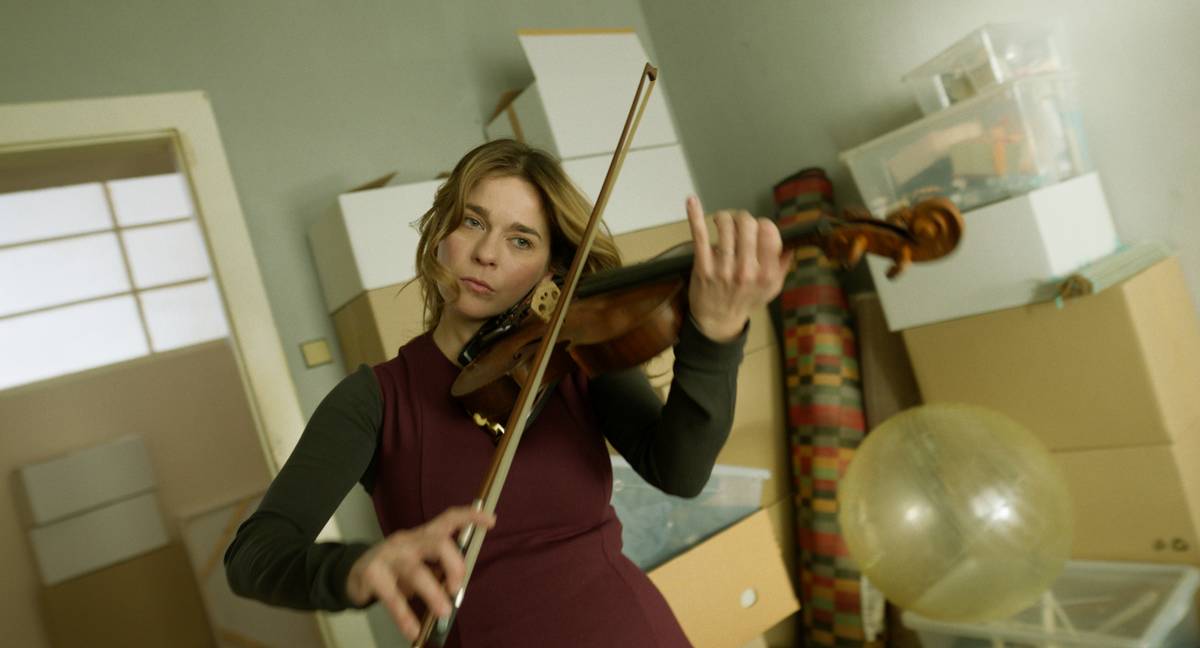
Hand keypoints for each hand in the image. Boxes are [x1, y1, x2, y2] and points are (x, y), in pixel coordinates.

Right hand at [345, 506, 495, 640]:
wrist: (352, 572)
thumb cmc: (396, 568)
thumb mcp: (419, 563)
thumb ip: (438, 569)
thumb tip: (457, 588)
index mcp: (423, 536)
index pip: (448, 518)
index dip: (470, 516)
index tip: (491, 520)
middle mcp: (407, 541)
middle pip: (436, 542)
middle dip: (453, 564)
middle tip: (458, 587)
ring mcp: (389, 555)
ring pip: (416, 571)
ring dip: (433, 593)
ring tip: (444, 612)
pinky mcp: (372, 574)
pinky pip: (392, 597)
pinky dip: (404, 616)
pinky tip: (413, 630)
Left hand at [685, 196, 791, 341]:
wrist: (718, 320)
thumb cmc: (745, 300)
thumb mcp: (772, 288)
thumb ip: (782, 266)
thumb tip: (790, 244)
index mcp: (766, 273)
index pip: (769, 231)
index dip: (762, 224)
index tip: (756, 229)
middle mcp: (747, 270)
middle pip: (747, 224)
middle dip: (742, 218)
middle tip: (737, 225)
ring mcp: (724, 268)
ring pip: (726, 225)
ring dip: (724, 218)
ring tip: (721, 221)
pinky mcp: (703, 267)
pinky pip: (699, 235)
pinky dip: (695, 215)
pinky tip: (692, 201)